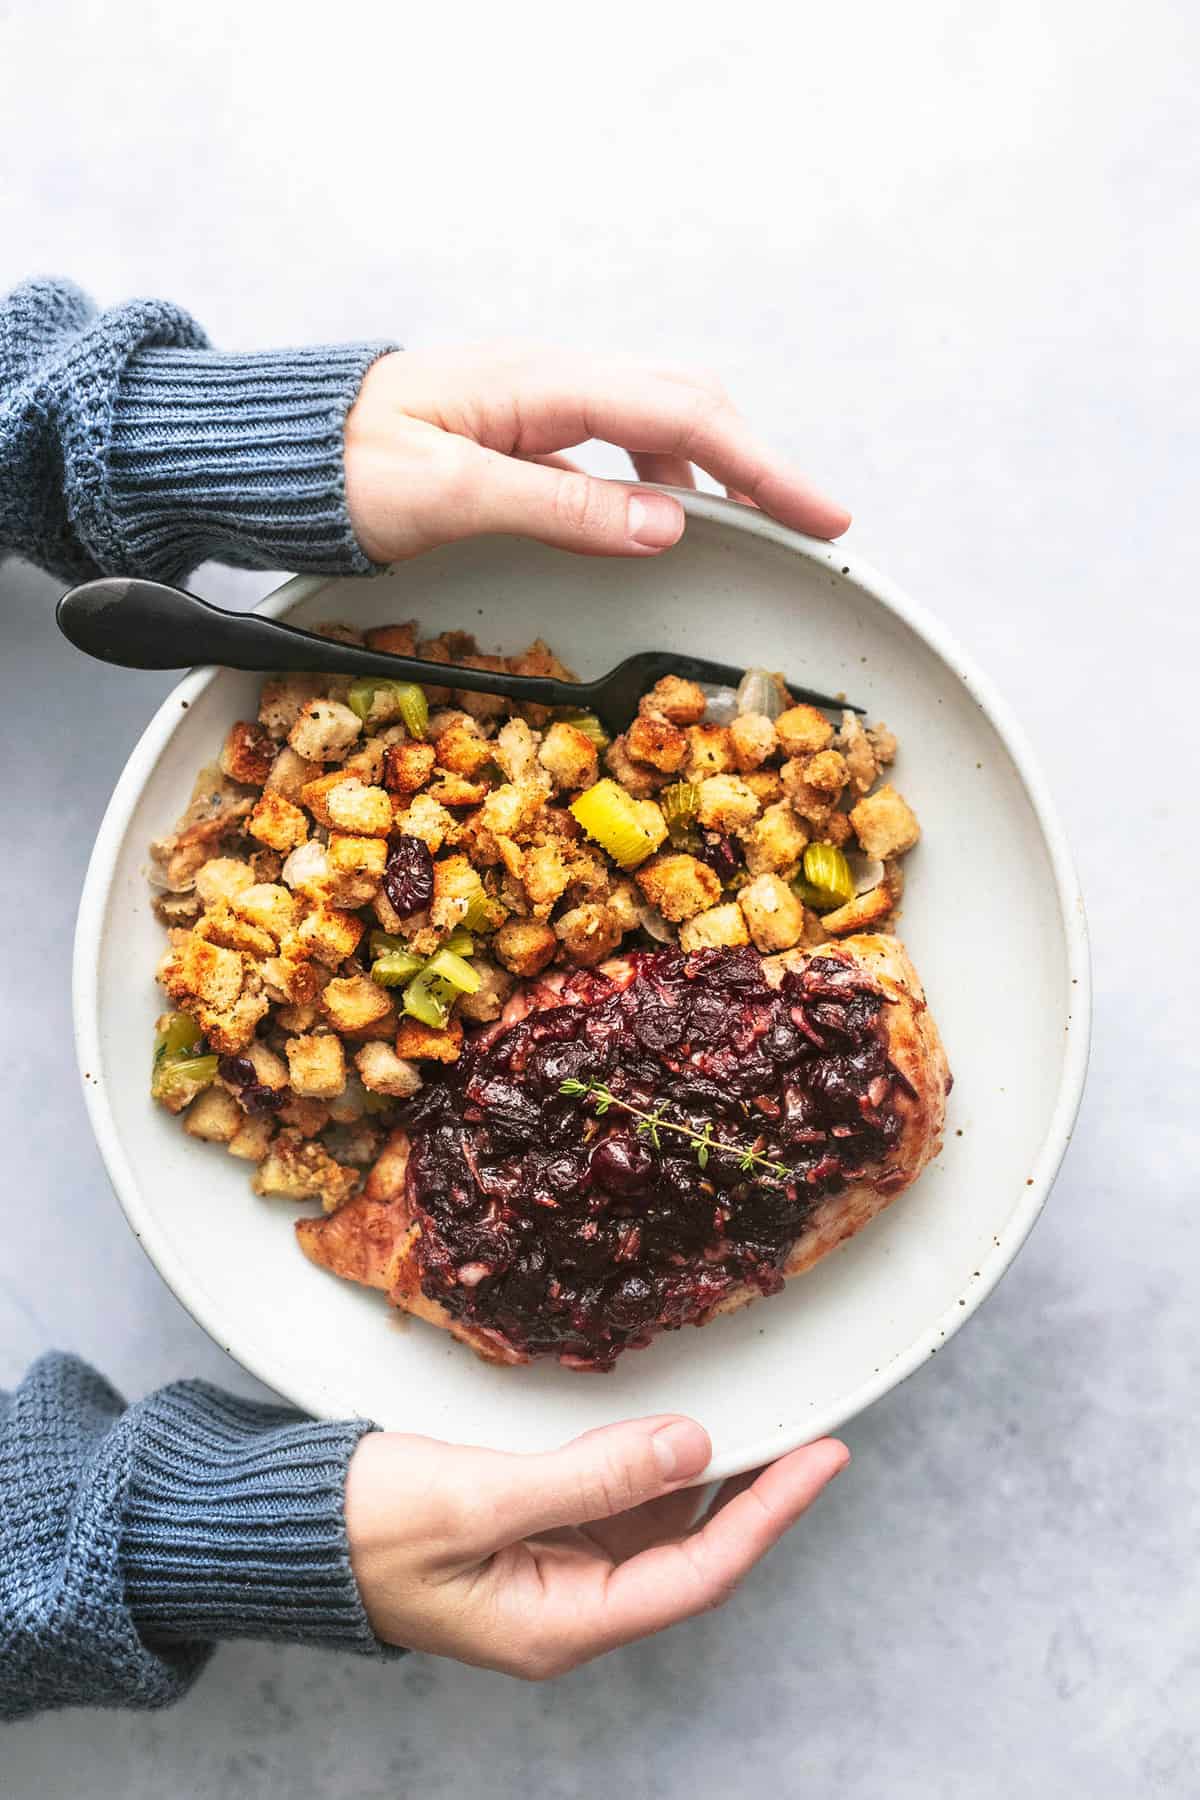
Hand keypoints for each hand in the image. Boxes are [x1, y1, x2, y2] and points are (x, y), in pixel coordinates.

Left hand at [343, 347, 850, 562]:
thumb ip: (563, 507)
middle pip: (687, 403)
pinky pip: (618, 441)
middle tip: (814, 525)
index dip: (760, 469)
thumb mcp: (452, 495)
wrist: (281, 445)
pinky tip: (666, 515)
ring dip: (716, 469)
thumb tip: (668, 524)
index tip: (818, 516)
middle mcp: (552, 378)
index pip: (681, 418)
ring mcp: (541, 397)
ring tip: (756, 525)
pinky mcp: (527, 424)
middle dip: (759, 464)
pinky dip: (663, 477)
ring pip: (658, 419)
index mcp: (542, 385)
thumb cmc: (346, 466)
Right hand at [344, 1415, 847, 1677]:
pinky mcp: (534, 1536)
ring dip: (707, 1479)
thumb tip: (690, 1445)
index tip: (824, 1459)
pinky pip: (616, 1506)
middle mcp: (568, 1609)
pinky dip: (652, 1466)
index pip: (698, 1572)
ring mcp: (552, 1573)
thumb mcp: (476, 1495)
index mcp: (560, 1624)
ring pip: (658, 1529)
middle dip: (755, 1496)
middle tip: (812, 1433)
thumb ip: (588, 1476)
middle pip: (691, 1555)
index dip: (769, 1514)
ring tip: (762, 1422)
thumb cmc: (362, 1525)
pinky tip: (673, 1430)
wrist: (285, 1528)